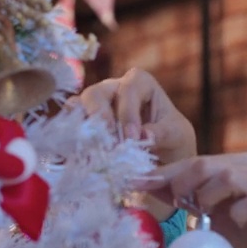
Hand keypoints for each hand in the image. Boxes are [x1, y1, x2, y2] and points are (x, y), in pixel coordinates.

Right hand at [73, 68, 195, 218]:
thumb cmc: (172, 142)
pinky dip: (70, 140)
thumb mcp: (177, 136)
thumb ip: (163, 133)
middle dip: (100, 117)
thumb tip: (143, 135)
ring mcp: (95, 107)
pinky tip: (78, 156)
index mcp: (141, 84)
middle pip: (96, 93)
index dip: (129, 110)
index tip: (133, 137)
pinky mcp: (83, 127)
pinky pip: (68, 127)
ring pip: (77, 107)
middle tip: (109, 144)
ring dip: (83, 129)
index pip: (130, 86)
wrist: (163, 162)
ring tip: (93, 151)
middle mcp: (113, 90)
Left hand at [134, 154, 246, 247]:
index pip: (196, 161)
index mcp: (239, 164)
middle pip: (209, 163)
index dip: (166, 172)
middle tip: (176, 203)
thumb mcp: (213, 214)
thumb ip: (188, 199)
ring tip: (203, 213)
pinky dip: (235, 213)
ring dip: (208, 195)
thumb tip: (150, 187)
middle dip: (183, 181)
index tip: (138, 182)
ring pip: (229, 177)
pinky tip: (232, 223)